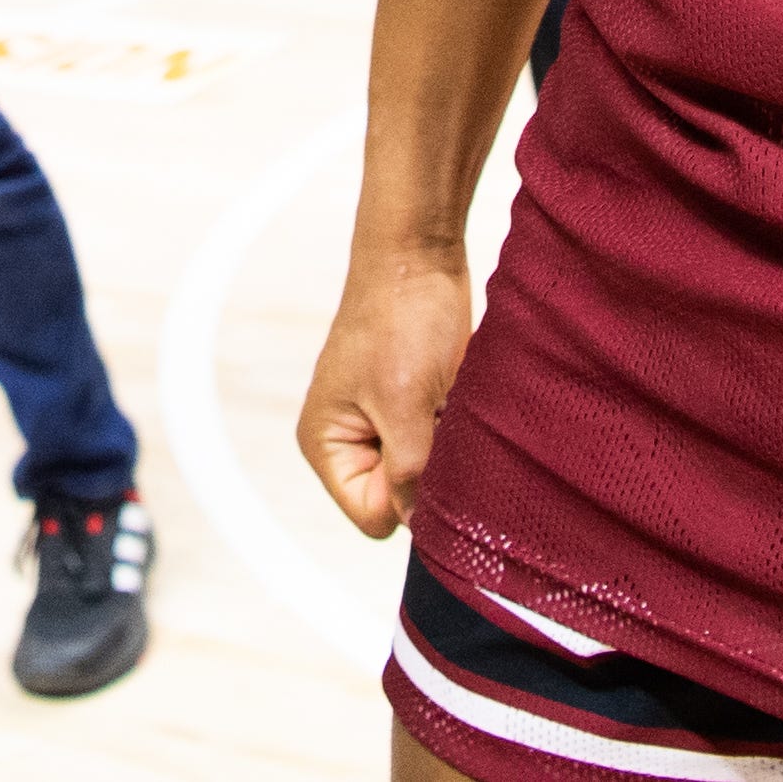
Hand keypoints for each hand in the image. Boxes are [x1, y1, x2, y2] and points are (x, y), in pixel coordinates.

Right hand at [298, 243, 475, 538]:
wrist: (420, 255)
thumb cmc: (401, 318)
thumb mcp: (404, 404)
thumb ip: (408, 473)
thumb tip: (422, 526)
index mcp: (326, 444)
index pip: (373, 515)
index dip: (408, 494)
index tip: (427, 445)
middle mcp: (350, 440)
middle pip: (402, 497)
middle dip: (431, 467)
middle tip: (440, 417)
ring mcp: (383, 423)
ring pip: (428, 471)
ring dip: (447, 444)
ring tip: (447, 397)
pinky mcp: (415, 407)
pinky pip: (442, 444)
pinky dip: (456, 425)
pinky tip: (456, 391)